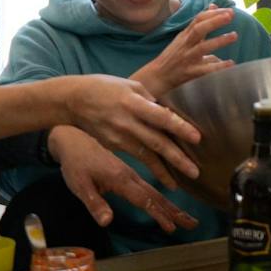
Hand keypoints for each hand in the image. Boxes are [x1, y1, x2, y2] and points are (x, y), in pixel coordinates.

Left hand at [49, 126, 198, 234]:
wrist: (74, 138)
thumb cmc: (75, 163)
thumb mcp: (79, 185)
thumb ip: (95, 203)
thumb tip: (107, 222)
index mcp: (120, 179)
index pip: (144, 200)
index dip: (158, 215)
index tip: (172, 227)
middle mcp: (130, 176)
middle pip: (157, 196)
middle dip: (174, 211)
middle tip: (192, 224)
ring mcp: (130, 174)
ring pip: (155, 191)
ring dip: (171, 206)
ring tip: (185, 218)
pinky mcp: (127, 172)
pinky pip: (149, 186)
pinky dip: (162, 197)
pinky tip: (167, 202)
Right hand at [55, 74, 200, 187]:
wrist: (73, 100)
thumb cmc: (106, 88)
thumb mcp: (131, 86)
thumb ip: (150, 101)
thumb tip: (168, 114)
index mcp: (133, 103)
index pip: (161, 117)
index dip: (179, 127)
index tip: (197, 138)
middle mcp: (127, 123)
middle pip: (156, 142)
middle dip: (177, 158)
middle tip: (195, 172)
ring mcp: (118, 137)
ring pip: (146, 155)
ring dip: (163, 171)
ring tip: (178, 184)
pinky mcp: (112, 145)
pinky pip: (136, 156)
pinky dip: (150, 166)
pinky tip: (163, 175)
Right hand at [131, 7, 237, 98]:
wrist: (157, 77)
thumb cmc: (174, 55)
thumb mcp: (185, 37)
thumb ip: (200, 23)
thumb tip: (214, 6)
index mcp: (186, 35)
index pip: (198, 19)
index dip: (213, 13)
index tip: (229, 10)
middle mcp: (186, 44)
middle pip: (199, 29)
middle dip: (215, 21)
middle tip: (231, 15)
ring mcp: (187, 58)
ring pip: (202, 47)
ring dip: (219, 41)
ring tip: (234, 35)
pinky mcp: (189, 72)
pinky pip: (205, 69)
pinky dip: (218, 66)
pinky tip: (231, 63)